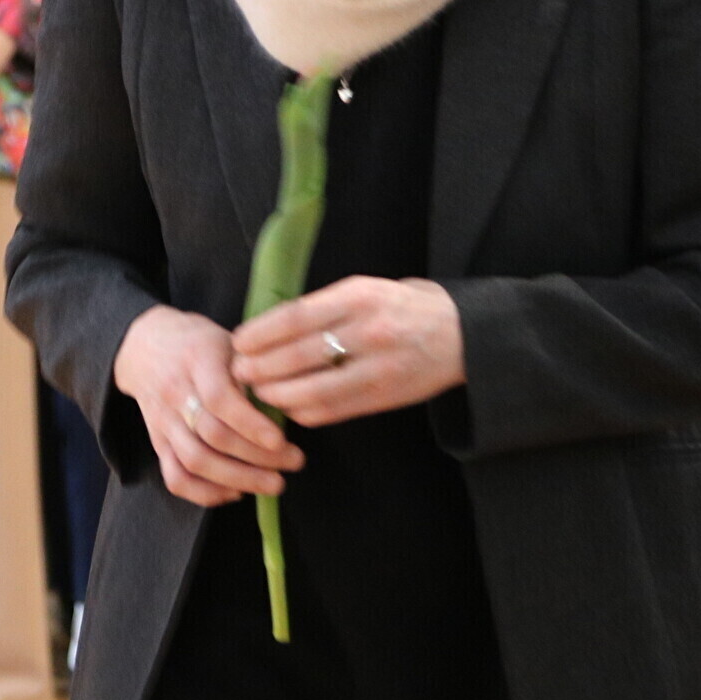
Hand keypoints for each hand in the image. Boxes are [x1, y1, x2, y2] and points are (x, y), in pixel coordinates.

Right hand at [114, 305, 302, 506]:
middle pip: (211, 435)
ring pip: (194, 461)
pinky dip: (205, 493)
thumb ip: (253, 370)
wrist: (145, 346)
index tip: (282, 440)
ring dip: (238, 478)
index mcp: (196, 359)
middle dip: (257, 457)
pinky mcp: (157, 443)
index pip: (219, 399)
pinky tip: (236, 492)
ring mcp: (163, 421)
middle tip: (294, 462)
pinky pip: (175, 478)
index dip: (251, 424)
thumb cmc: (200, 343)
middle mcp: (175, 392)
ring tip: (273, 483)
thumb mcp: (229, 341)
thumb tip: (288, 405)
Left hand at [232, 276, 467, 428]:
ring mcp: (378, 368)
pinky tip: (288, 406)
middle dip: (260, 368)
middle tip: (239, 372)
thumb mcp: (368, 289)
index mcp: (359, 297)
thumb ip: (326, 306)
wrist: (463, 333)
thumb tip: (271, 327)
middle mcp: (368, 331)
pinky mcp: (384, 397)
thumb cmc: (406, 305)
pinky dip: (303, 411)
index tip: (237, 342)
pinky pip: (332, 410)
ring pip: (312, 390)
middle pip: (298, 356)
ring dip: (277, 394)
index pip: (295, 317)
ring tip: (258, 392)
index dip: (260, 334)